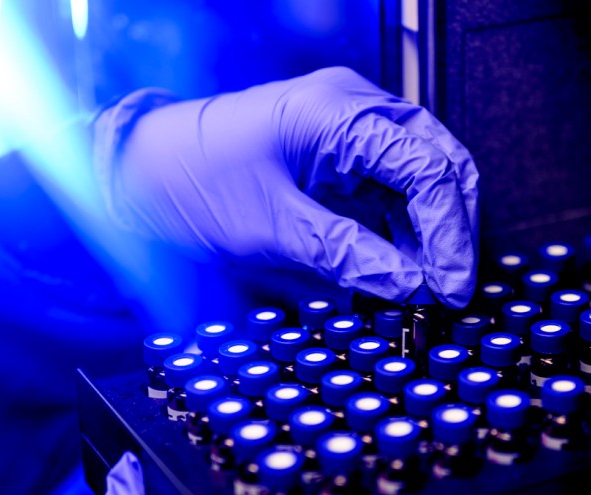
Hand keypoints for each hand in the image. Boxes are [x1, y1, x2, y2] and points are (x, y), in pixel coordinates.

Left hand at [96, 66, 478, 308]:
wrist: (139, 173)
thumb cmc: (191, 183)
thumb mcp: (270, 229)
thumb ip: (346, 256)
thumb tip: (411, 286)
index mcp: (337, 112)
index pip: (427, 167)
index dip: (448, 233)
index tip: (449, 285)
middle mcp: (350, 110)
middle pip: (435, 164)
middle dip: (451, 229)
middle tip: (451, 287)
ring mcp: (342, 131)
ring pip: (415, 179)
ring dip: (429, 231)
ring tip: (429, 286)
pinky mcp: (330, 156)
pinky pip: (384, 189)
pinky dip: (399, 228)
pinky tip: (402, 266)